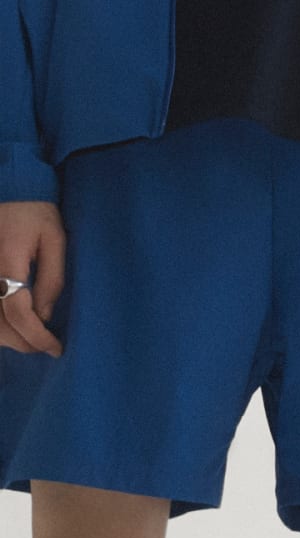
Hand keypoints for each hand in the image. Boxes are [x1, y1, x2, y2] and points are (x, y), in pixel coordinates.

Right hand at [0, 199, 64, 355]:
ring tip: (33, 338)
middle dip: (22, 342)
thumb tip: (45, 316)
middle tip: (47, 346)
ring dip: (6, 338)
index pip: (17, 311)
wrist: (8, 189)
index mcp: (7, 260)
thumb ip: (51, 279)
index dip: (36, 336)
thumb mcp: (55, 240)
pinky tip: (14, 327)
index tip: (55, 348)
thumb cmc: (36, 213)